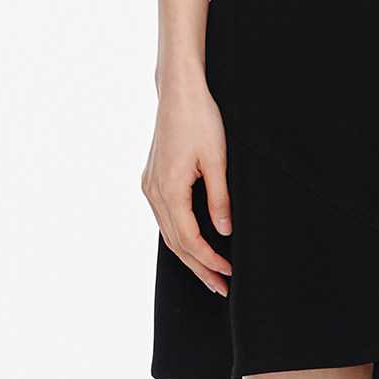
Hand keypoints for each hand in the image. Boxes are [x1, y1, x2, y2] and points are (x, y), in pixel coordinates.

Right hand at [141, 76, 232, 296]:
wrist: (178, 91)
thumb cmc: (200, 118)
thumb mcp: (218, 158)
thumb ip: (220, 197)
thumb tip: (224, 231)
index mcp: (169, 189)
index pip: (189, 240)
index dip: (209, 260)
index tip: (229, 273)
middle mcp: (153, 191)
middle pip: (175, 243)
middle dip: (199, 267)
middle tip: (221, 287)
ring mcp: (149, 185)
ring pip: (167, 232)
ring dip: (188, 254)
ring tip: (210, 272)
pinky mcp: (151, 178)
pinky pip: (164, 217)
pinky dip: (179, 234)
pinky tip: (193, 242)